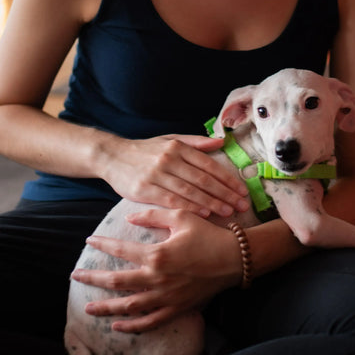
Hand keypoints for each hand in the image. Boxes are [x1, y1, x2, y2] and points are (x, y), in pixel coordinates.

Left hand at [71, 207, 239, 330]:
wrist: (235, 258)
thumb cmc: (209, 234)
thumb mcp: (182, 216)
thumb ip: (154, 215)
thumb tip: (130, 217)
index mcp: (157, 254)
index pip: (120, 250)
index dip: (102, 244)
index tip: (88, 241)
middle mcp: (157, 278)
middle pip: (116, 282)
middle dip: (93, 278)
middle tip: (75, 276)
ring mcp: (166, 297)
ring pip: (129, 306)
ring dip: (106, 308)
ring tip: (89, 308)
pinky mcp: (176, 308)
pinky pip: (150, 322)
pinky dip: (132, 326)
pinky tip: (118, 326)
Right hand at [103, 133, 249, 218]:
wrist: (111, 156)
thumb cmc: (144, 151)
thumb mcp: (169, 140)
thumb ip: (195, 143)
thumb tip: (221, 143)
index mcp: (178, 147)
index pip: (209, 165)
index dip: (228, 179)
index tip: (243, 191)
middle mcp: (169, 159)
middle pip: (204, 180)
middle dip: (226, 194)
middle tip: (243, 206)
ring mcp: (157, 175)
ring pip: (191, 191)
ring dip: (212, 203)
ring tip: (229, 212)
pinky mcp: (145, 190)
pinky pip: (172, 200)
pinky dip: (190, 207)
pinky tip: (204, 214)